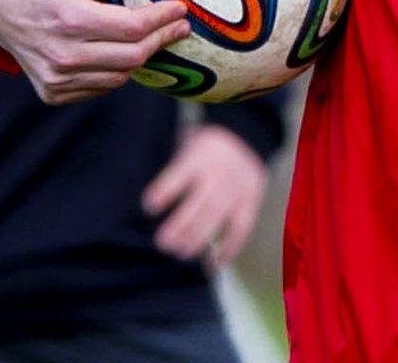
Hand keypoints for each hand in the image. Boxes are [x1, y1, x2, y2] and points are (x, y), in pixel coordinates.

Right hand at [0, 0, 192, 103]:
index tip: (180, 8)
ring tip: (150, 37)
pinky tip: (117, 52)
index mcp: (70, 18)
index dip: (162, 19)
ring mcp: (56, 78)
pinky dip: (114, 72)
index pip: (132, 27)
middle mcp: (62, 55)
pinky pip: (99, 88)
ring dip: (139, 57)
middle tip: (179, 26)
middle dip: (161, 40)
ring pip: (119, 77)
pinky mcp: (52, 93)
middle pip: (132, 56)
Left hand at [143, 124, 269, 269]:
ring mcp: (235, 190)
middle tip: (163, 243)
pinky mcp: (250, 202)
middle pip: (198, 203)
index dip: (163, 192)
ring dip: (198, 239)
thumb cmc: (204, 146)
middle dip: (180, 225)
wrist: (245, 134)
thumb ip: (173, 168)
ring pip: (217, 218)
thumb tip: (146, 195)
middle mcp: (217, 175)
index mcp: (196, 158)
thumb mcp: (185, 144)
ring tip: (182, 254)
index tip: (149, 207)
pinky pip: (241, 229)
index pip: (178, 176)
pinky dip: (229, 248)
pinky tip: (214, 263)